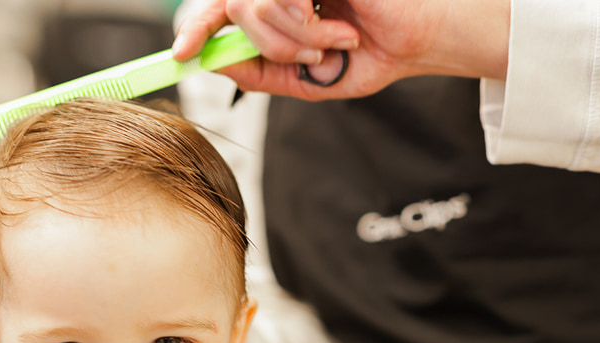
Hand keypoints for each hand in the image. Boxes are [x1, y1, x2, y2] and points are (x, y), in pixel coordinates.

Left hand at [172, 0, 509, 100]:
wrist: (417, 41)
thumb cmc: (370, 55)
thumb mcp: (304, 79)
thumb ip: (258, 72)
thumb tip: (215, 61)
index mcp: (275, 7)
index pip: (221, 7)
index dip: (194, 25)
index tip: (182, 52)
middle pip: (228, 4)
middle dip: (259, 44)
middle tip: (301, 59)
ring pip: (250, 7)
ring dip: (290, 42)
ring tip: (328, 45)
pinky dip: (306, 29)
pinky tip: (339, 30)